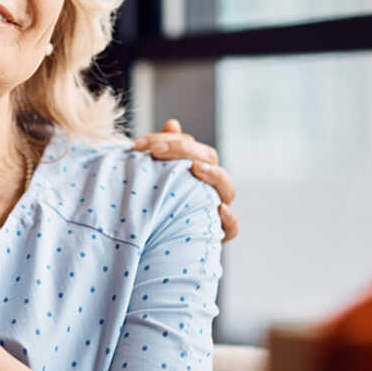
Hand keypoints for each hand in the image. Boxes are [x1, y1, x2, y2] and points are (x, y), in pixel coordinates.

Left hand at [132, 119, 238, 241]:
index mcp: (196, 169)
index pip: (190, 146)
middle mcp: (209, 186)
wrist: (153, 246)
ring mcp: (215, 208)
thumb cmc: (155, 207)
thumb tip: (173, 124)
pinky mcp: (217, 234)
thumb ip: (162, 150)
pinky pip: (232, 227)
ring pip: (227, 188)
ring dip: (213, 175)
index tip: (139, 144)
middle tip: (156, 151)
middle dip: (183, 150)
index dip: (168, 140)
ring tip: (195, 168)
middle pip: (209, 159)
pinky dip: (229, 218)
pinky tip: (218, 209)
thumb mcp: (154, 178)